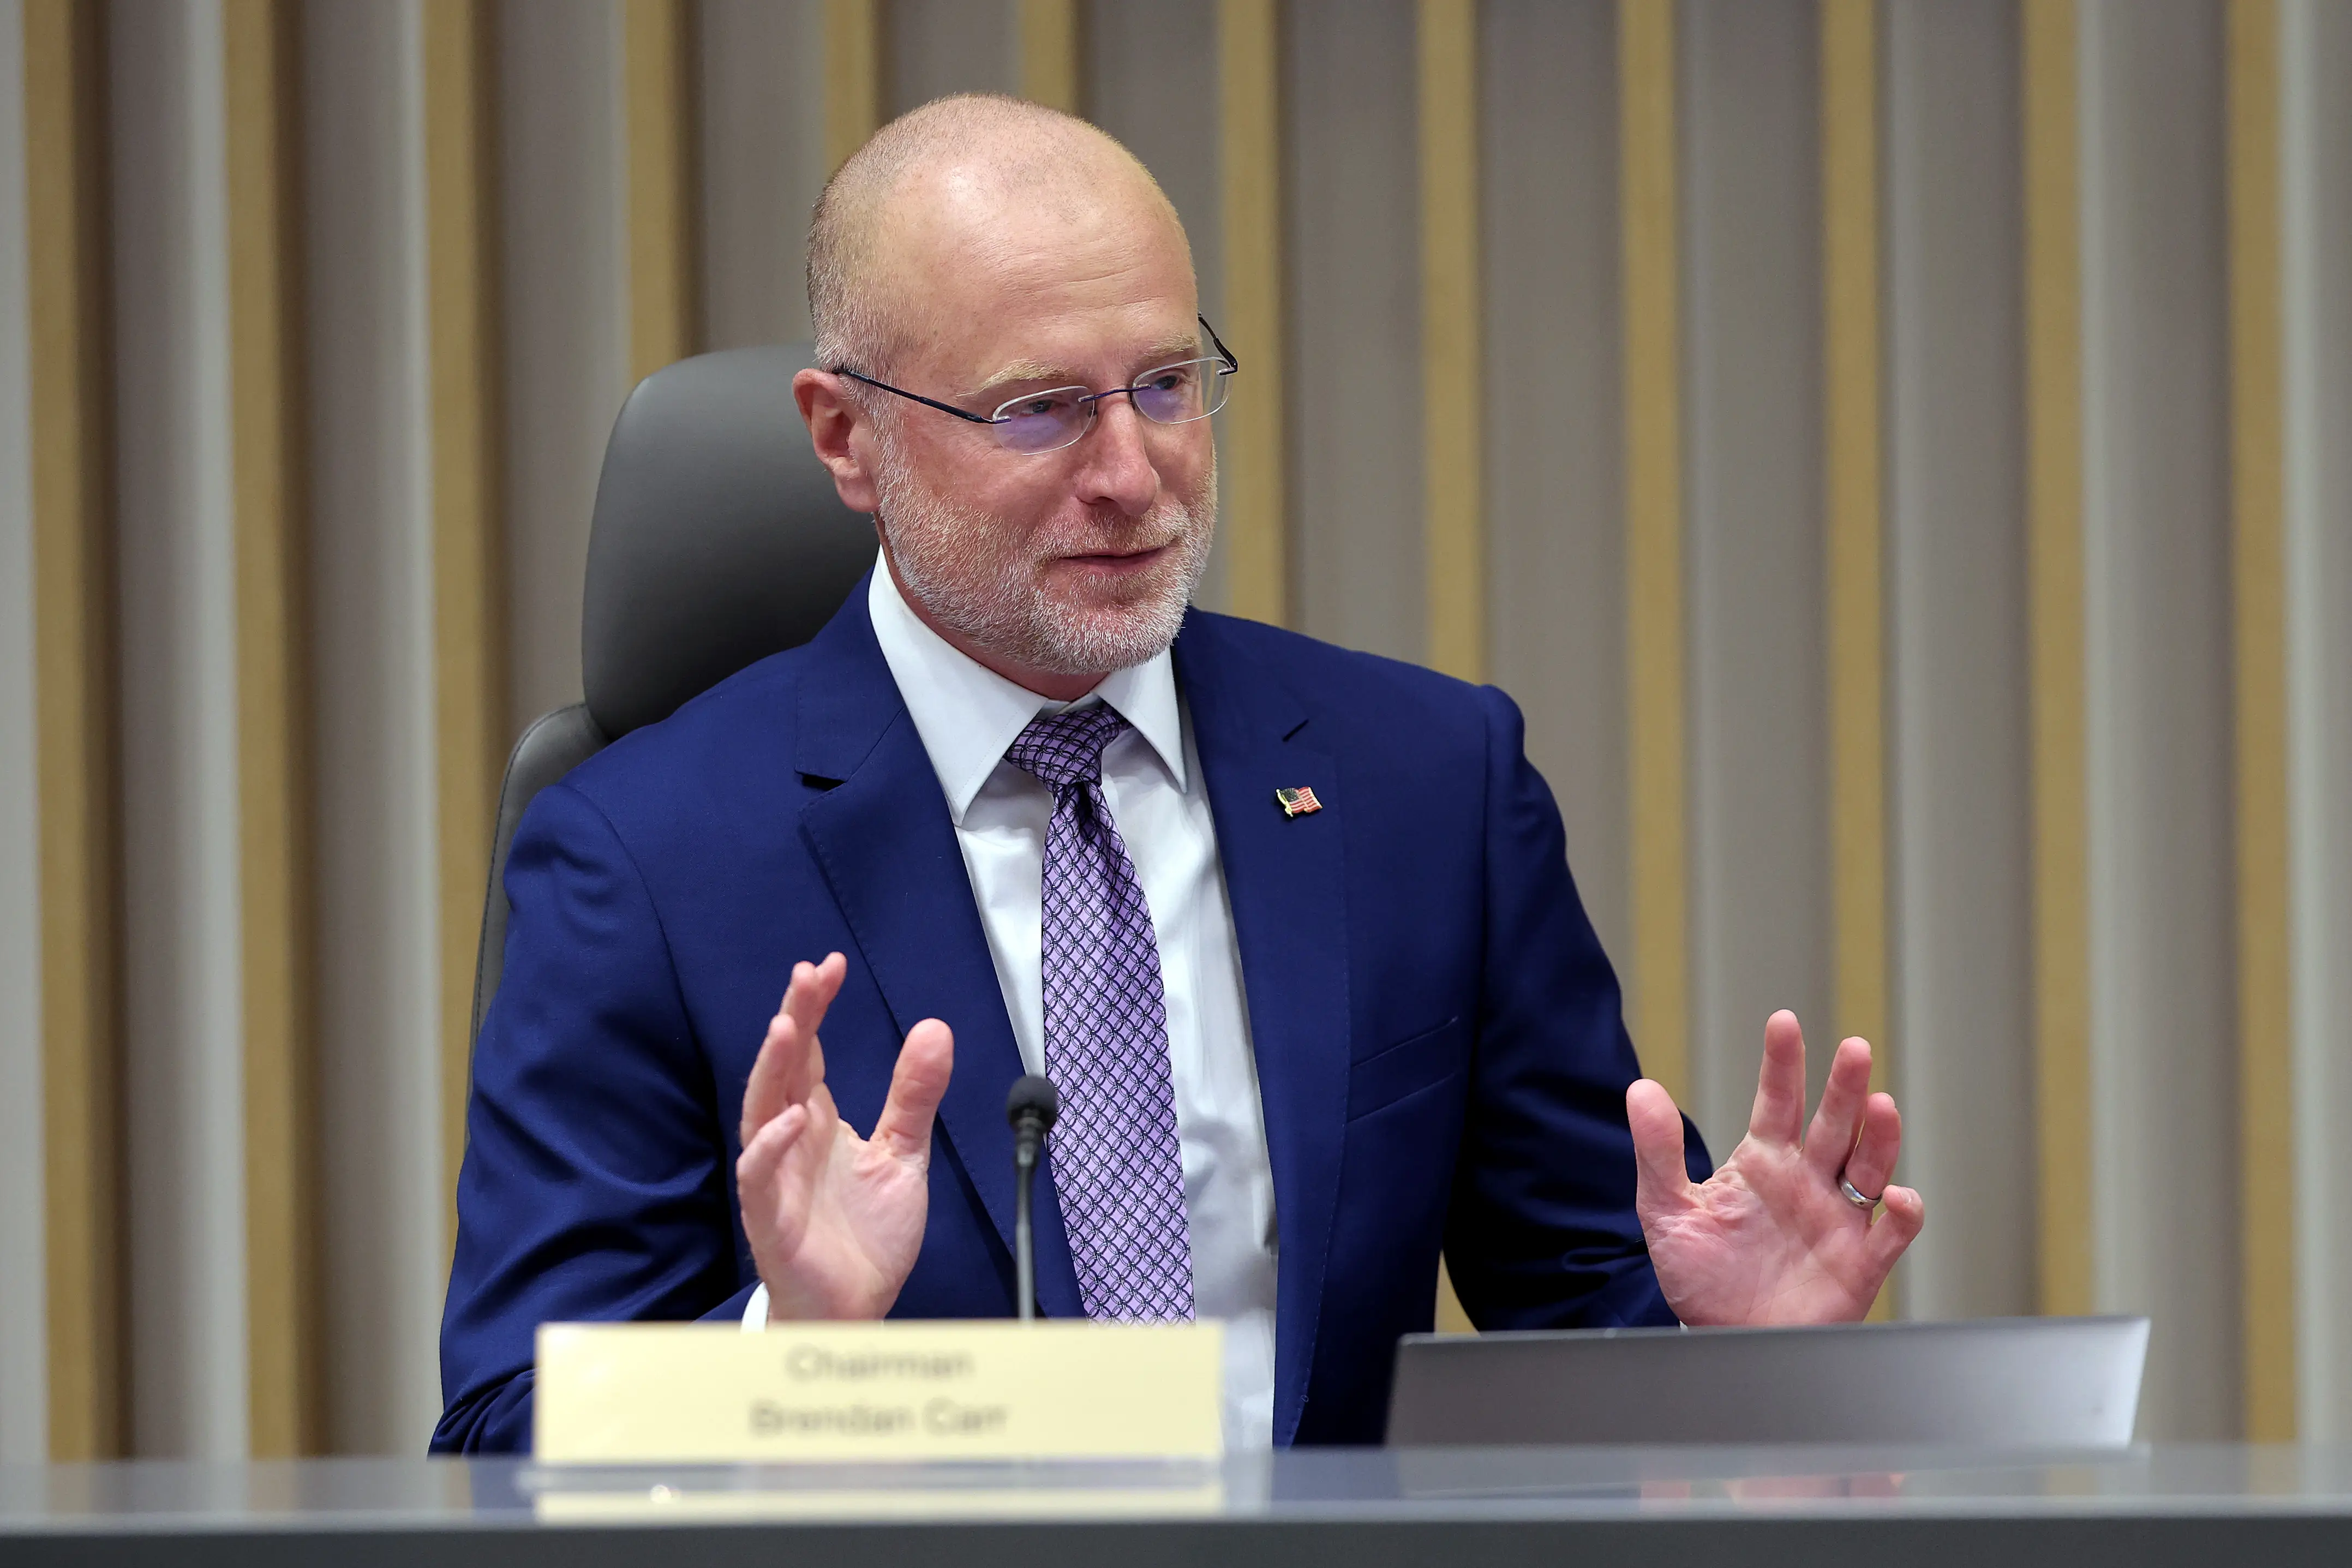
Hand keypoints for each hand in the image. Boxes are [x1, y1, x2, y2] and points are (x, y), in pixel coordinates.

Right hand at [735, 953, 954, 1320]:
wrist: (857, 1307)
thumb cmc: (866, 1234)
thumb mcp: (904, 1153)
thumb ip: (914, 1096)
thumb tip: (935, 1029)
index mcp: (817, 1120)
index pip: (810, 1051)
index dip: (815, 1008)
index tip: (830, 965)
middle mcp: (790, 1139)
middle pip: (783, 1068)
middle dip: (793, 1019)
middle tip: (808, 974)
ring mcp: (776, 1176)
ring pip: (761, 1111)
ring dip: (772, 1068)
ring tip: (786, 1025)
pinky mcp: (771, 1218)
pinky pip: (760, 1176)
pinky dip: (771, 1146)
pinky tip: (794, 1117)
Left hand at [1626, 1009, 1923, 1324]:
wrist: (1722, 1340)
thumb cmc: (1701, 1276)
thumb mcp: (1667, 1211)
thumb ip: (1657, 1151)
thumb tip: (1640, 1089)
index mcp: (1764, 1161)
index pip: (1777, 1100)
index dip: (1782, 1063)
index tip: (1783, 1023)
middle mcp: (1807, 1180)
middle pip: (1832, 1123)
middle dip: (1844, 1086)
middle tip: (1854, 1048)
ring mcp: (1837, 1217)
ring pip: (1869, 1165)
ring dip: (1879, 1137)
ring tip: (1879, 1106)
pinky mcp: (1861, 1261)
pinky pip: (1892, 1232)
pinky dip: (1902, 1212)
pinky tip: (1897, 1196)